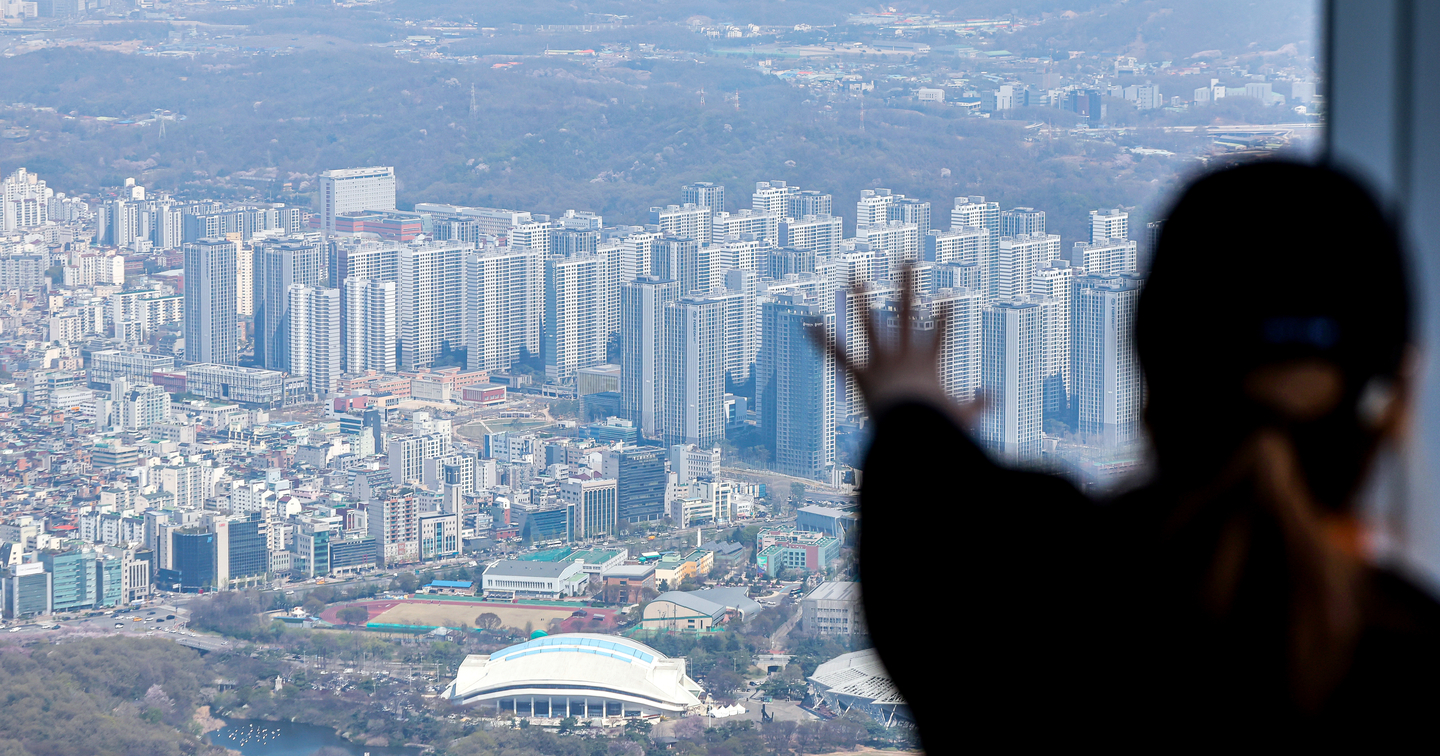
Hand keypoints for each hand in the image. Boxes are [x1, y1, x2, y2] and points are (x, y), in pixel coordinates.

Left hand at [812, 267, 981, 425]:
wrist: (911, 428)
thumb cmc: (937, 425)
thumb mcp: (961, 417)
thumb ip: (976, 406)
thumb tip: (995, 399)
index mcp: (929, 363)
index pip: (941, 334)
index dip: (946, 315)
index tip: (949, 296)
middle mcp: (903, 354)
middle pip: (906, 311)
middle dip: (907, 283)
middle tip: (906, 257)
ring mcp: (881, 360)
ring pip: (868, 323)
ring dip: (860, 298)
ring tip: (852, 274)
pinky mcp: (860, 374)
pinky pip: (837, 355)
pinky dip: (821, 340)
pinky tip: (807, 322)